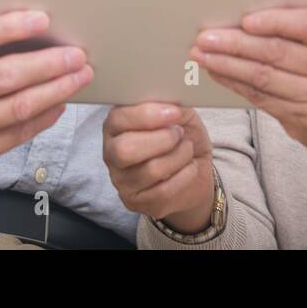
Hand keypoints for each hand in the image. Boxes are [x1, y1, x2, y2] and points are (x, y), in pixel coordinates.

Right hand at [0, 0, 93, 211]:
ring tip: (79, 75)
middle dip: (48, 63)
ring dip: (56, 90)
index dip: (12, 28)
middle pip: (5, 77)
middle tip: (77, 52)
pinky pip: (15, 135)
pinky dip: (42, 118)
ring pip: (17, 108)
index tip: (42, 19)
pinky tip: (59, 103)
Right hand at [101, 102, 215, 233]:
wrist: (194, 169)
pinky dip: (184, 176)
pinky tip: (189, 167)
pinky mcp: (135, 202)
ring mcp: (121, 181)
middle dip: (161, 139)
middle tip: (179, 133)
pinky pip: (163, 191)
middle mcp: (111, 153)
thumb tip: (172, 105)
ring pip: (149, 170)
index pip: (118, 119)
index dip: (146, 115)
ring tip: (187, 149)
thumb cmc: (181, 136)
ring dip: (178, 156)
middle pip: (125, 149)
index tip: (173, 113)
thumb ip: (173, 106)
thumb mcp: (180, 114)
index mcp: (115, 126)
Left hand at [190, 0, 306, 185]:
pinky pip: (261, 98)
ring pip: (264, 77)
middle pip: (278, 53)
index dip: (275, 21)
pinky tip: (219, 72)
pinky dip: (236, 83)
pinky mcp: (301, 121)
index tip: (247, 19)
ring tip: (203, 53)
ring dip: (228, 64)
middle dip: (237, 43)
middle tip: (208, 35)